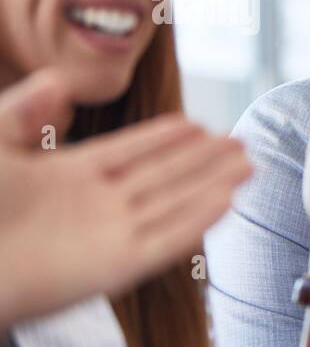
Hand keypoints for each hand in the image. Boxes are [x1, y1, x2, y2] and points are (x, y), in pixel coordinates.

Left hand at [0, 69, 250, 324]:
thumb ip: (23, 111)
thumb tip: (59, 78)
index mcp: (67, 177)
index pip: (131, 152)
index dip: (166, 138)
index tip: (199, 124)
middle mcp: (96, 205)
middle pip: (163, 177)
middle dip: (205, 159)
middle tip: (241, 142)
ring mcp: (108, 236)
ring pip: (173, 204)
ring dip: (213, 184)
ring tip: (248, 165)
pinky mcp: (115, 267)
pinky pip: (166, 240)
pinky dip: (197, 222)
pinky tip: (225, 202)